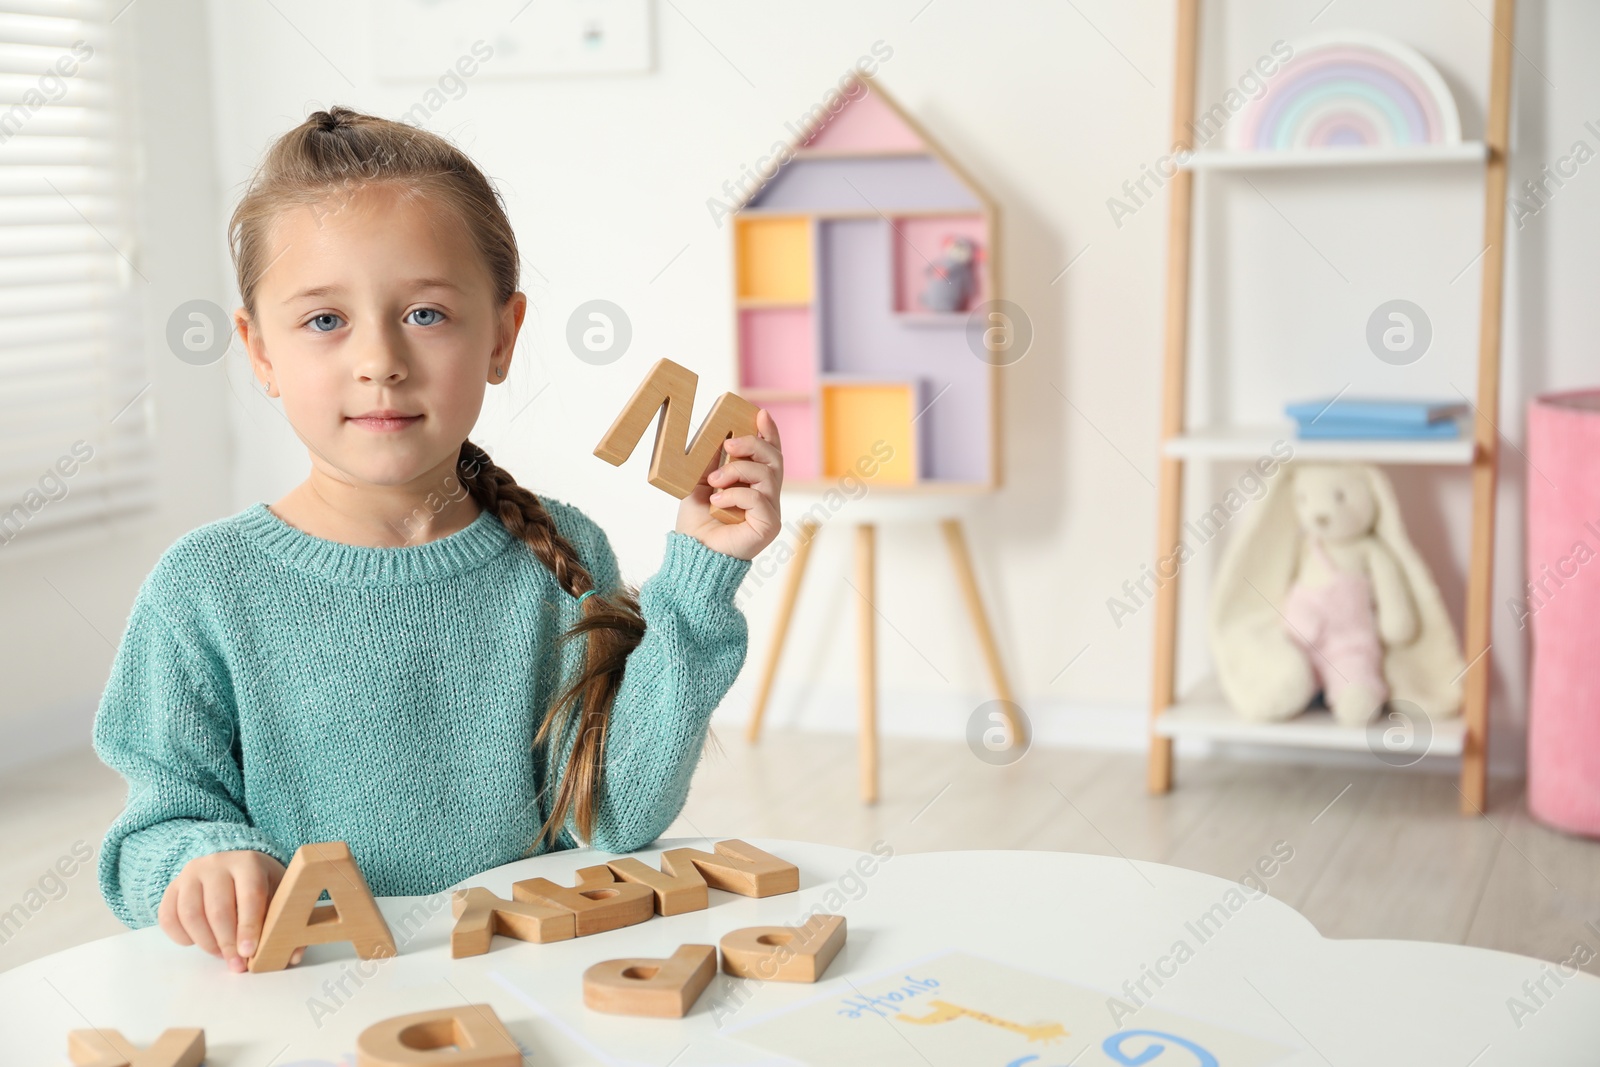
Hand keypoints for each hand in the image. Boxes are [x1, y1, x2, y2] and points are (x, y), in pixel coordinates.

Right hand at [158, 849, 304, 971]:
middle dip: (227, 943)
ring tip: (220, 954)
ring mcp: (191, 874)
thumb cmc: (259, 884)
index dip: (249, 926)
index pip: (249, 895)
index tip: (250, 952)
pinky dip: (182, 937)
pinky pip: (169, 917)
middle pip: (218, 909)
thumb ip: (286, 922)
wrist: (232, 864)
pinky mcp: (172, 887)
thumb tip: (292, 955)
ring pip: (191, 914)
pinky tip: (198, 942)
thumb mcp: (279, 893)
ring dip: (206, 942)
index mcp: (249, 863)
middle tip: (236, 964)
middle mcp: (216, 864)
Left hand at [675, 408, 781, 560]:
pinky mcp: (769, 526)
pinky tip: (718, 503)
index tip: (760, 414)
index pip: (770, 454)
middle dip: (753, 444)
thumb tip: (717, 431)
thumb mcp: (701, 481)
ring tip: (715, 482)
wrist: (693, 552)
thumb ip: (713, 459)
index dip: (769, 433)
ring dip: (737, 471)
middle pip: (775, 459)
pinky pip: (758, 498)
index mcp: (755, 485)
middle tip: (730, 443)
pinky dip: (735, 495)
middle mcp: (768, 497)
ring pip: (767, 475)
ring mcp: (771, 512)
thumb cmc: (697, 521)